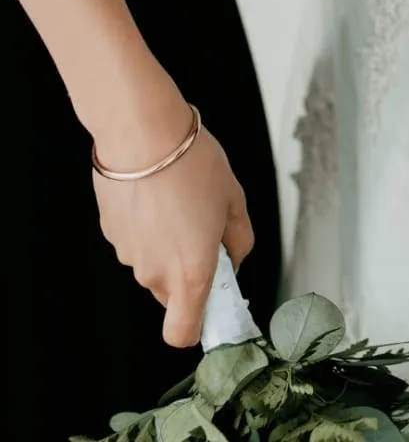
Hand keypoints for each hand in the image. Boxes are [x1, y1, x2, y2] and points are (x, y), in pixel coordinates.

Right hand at [92, 85, 253, 347]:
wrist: (143, 135)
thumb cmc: (193, 165)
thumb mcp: (234, 198)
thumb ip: (239, 237)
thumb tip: (235, 256)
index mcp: (192, 271)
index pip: (184, 332)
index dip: (199, 324)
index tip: (215, 299)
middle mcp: (157, 272)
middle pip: (173, 295)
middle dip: (190, 273)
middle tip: (206, 231)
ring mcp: (130, 255)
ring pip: (154, 266)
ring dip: (169, 247)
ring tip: (181, 202)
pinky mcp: (112, 234)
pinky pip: (137, 242)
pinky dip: (148, 229)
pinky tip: (158, 195)